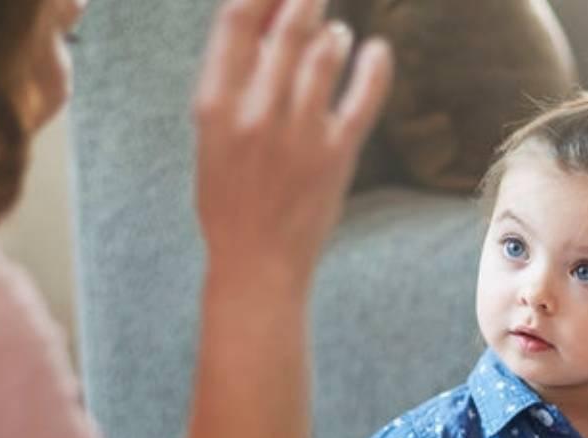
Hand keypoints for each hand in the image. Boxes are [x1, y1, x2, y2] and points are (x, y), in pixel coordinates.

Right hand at [192, 0, 392, 294]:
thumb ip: (233, 83)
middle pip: (287, 28)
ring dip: (333, 34)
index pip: (236, 20)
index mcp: (215, 106)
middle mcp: (256, 113)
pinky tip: (376, 51)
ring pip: (325, 54)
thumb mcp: (212, 138)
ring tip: (336, 33)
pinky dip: (374, 66)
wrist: (257, 263)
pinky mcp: (336, 154)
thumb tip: (266, 26)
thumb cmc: (230, 198)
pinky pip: (363, 96)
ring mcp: (299, 133)